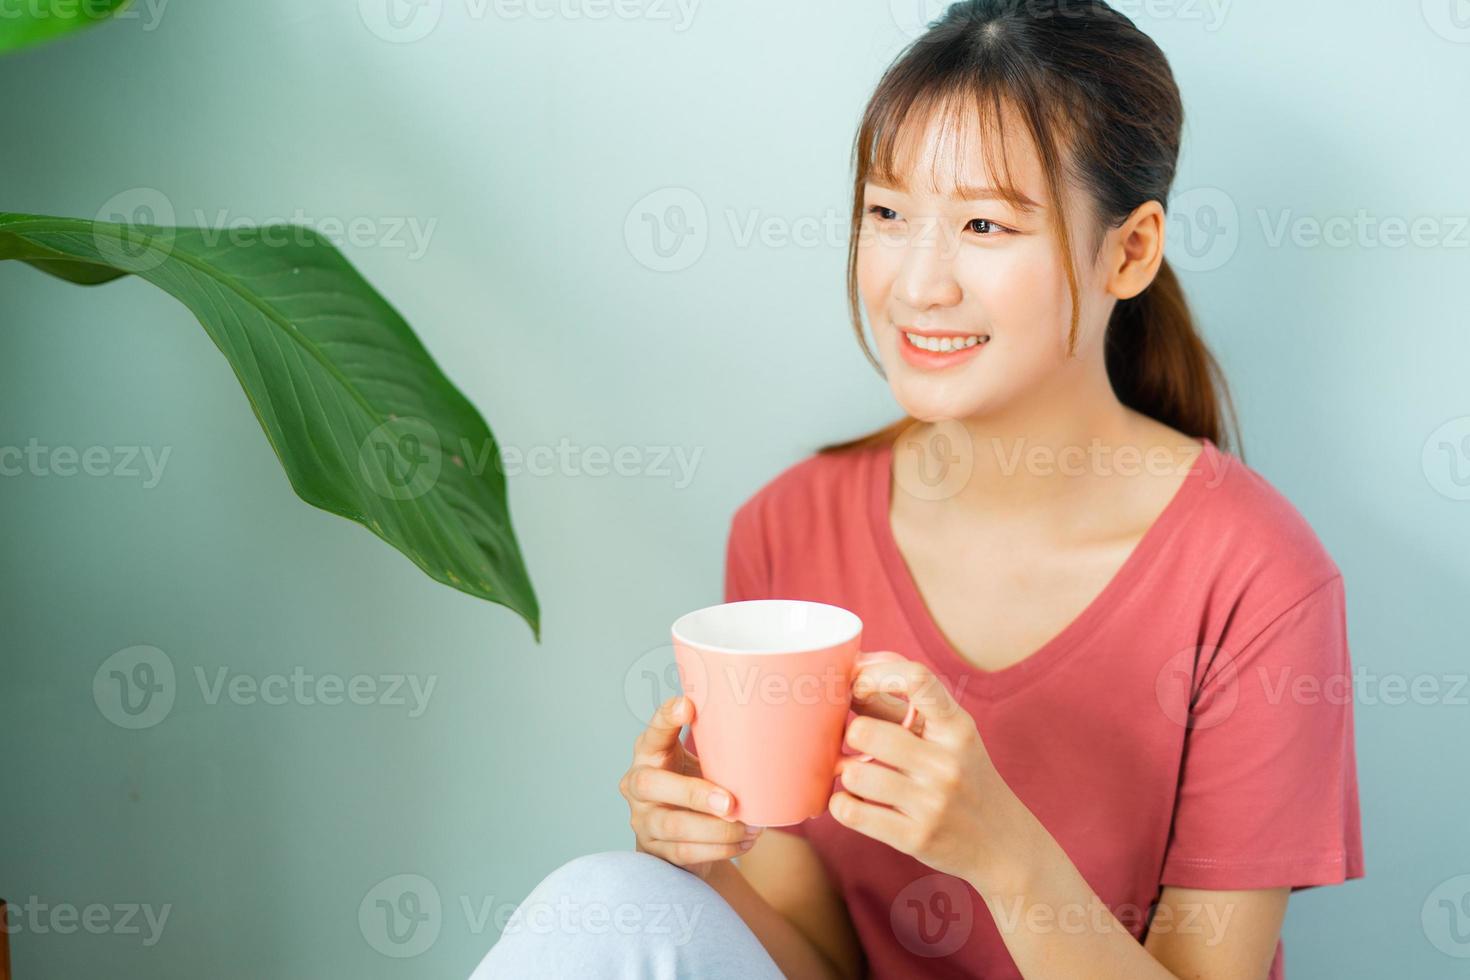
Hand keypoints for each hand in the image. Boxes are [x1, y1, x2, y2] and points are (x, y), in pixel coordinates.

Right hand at [621, 695, 763, 878]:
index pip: (654, 731)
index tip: (687, 705)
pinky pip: (686, 852)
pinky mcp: (655, 849)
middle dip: (694, 793)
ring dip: (718, 830)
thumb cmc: (695, 784)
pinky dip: (720, 849)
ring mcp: (642, 819)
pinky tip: (744, 842)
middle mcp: (637, 784)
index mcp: (650, 753)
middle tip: (730, 801)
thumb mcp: (700, 762)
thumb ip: (718, 748)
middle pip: (652, 784)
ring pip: (674, 825)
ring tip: (751, 828)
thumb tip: (768, 728)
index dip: (666, 718)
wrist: (678, 835)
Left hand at [829, 659, 1031, 889]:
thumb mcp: (949, 737)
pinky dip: (841, 804)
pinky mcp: (915, 838)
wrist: (1004, 844)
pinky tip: (854, 802)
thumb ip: (900, 708)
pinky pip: (851, 811)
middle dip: (852, 736)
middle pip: (864, 731)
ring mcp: (932, 803)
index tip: (859, 686)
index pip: (916, 679)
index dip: (874, 675)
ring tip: (861, 777)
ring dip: (847, 774)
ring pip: (853, 774)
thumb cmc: (964, 778)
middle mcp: (947, 763)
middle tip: (859, 745)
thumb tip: (848, 681)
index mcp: (957, 728)